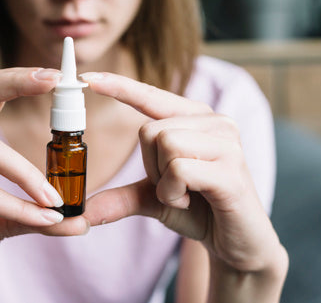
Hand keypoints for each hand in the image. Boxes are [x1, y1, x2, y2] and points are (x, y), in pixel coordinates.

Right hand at [0, 68, 88, 300]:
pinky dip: (18, 206)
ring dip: (29, 172)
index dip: (18, 77)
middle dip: (16, 81)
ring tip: (56, 199)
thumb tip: (80, 220)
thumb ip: (38, 212)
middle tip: (54, 82)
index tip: (56, 75)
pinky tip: (43, 219)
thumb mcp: (6, 217)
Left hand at [80, 72, 283, 273]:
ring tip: (187, 195)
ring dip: (163, 183)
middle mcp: (215, 122)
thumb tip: (81, 213)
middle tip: (176, 188)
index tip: (87, 76)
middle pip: (149, 131)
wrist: (238, 244)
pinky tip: (193, 202)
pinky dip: (174, 194)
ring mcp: (227, 144)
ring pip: (164, 145)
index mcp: (195, 119)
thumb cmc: (200, 211)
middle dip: (151, 168)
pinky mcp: (231, 171)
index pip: (151, 95)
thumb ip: (121, 197)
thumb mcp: (154, 199)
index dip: (119, 85)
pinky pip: (179, 170)